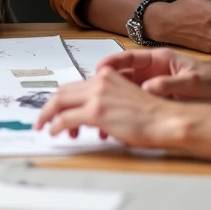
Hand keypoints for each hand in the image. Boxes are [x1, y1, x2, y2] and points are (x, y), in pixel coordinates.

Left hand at [34, 68, 182, 148]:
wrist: (166, 120)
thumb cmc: (152, 115)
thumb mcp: (124, 100)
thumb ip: (106, 101)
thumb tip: (89, 116)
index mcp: (107, 76)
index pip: (75, 85)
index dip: (63, 99)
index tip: (56, 110)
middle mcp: (99, 82)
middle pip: (63, 91)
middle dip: (49, 106)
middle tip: (43, 119)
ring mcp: (96, 96)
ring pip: (60, 102)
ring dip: (50, 116)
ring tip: (49, 128)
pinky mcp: (96, 112)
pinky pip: (66, 118)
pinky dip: (56, 126)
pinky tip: (56, 133)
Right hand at [96, 48, 210, 99]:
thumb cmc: (210, 79)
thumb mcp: (193, 82)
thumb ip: (172, 83)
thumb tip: (149, 87)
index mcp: (158, 58)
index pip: (129, 57)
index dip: (112, 62)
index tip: (99, 68)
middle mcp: (151, 69)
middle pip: (121, 74)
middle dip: (105, 83)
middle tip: (91, 92)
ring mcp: (150, 82)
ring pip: (124, 89)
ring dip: (113, 98)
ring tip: (101, 108)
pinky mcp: (153, 96)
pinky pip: (133, 100)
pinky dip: (124, 109)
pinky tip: (120, 119)